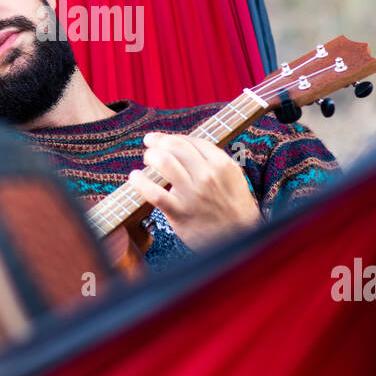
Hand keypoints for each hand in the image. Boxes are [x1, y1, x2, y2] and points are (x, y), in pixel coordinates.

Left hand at [127, 132, 260, 250]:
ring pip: (163, 162)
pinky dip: (140, 182)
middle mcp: (207, 175)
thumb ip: (214, 161)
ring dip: (150, 156)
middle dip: (157, 142)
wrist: (240, 238)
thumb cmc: (235, 208)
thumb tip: (188, 148)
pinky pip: (154, 193)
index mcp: (222, 164)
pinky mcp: (180, 212)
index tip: (160, 139)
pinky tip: (135, 178)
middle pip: (174, 146)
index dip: (171, 137)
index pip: (190, 141)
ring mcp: (193, 194)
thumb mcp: (234, 177)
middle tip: (150, 145)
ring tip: (146, 160)